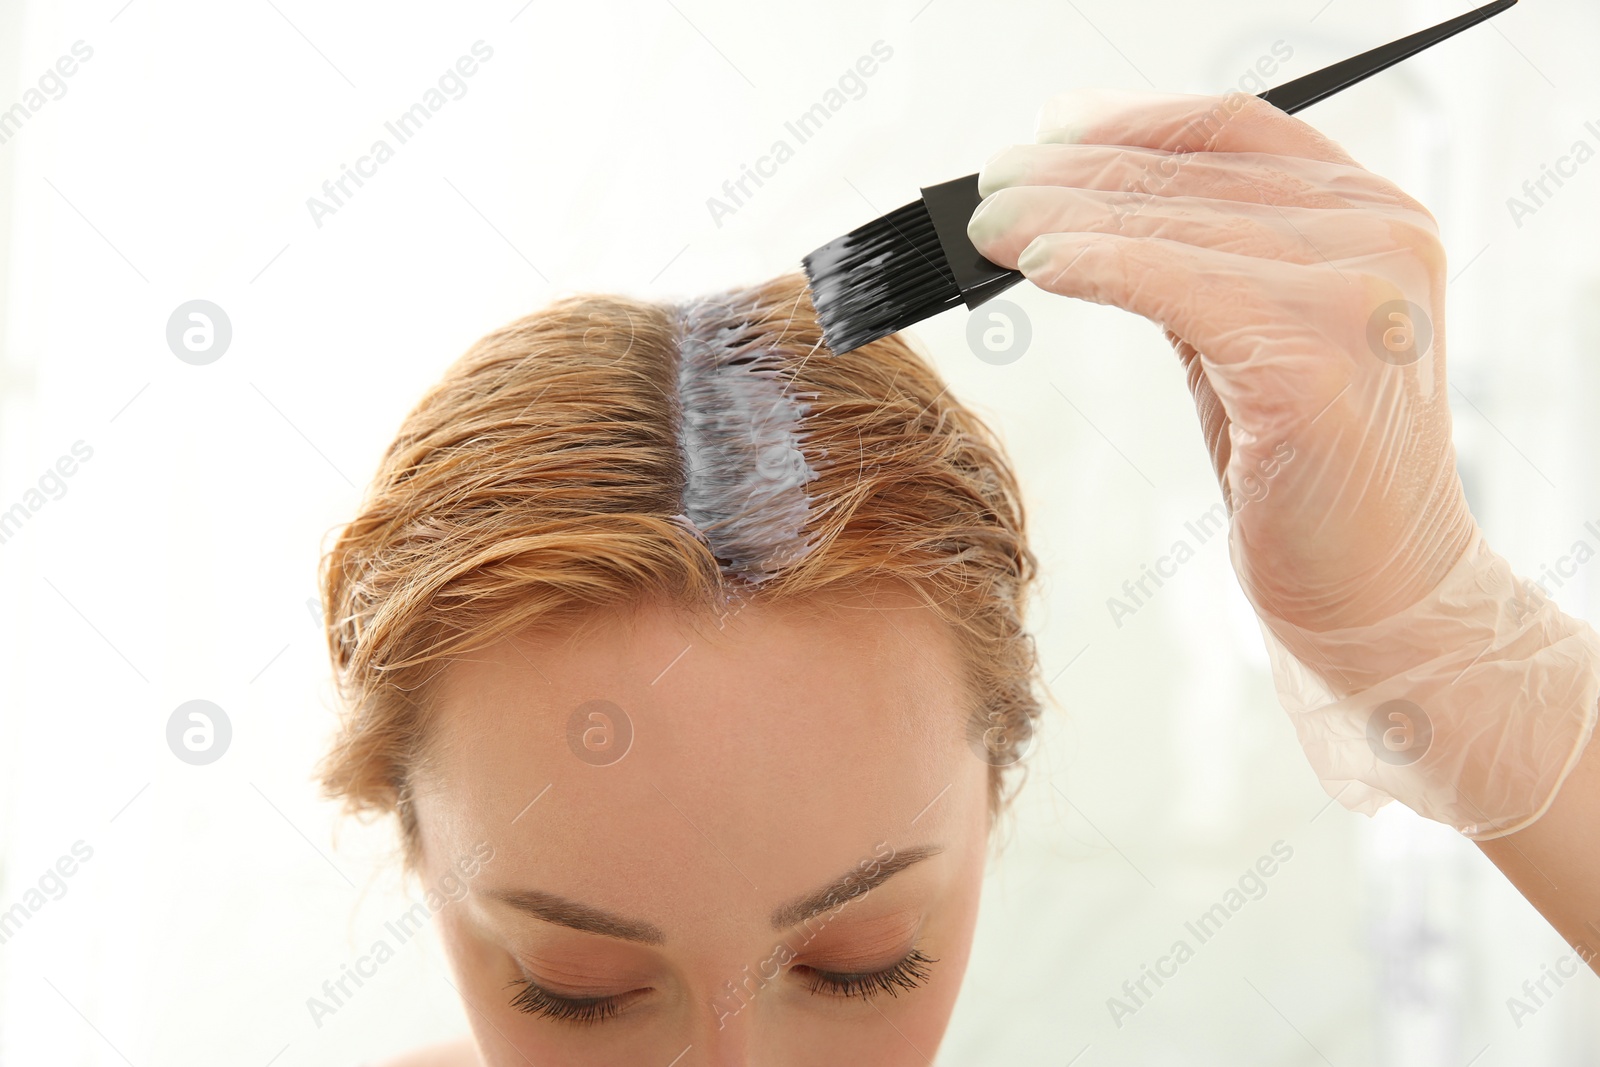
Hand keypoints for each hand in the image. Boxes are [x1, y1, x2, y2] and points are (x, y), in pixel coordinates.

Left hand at [967, 88, 1599, 838]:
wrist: (1382, 597)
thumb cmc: (1305, 476)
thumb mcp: (1252, 343)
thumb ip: (1204, 267)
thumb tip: (1083, 209)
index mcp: (1374, 218)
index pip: (1234, 130)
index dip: (1128, 122)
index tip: (1044, 132)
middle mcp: (1381, 237)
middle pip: (1194, 172)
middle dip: (1074, 172)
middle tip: (986, 184)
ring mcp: (1358, 296)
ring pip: (1177, 226)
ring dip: (1065, 215)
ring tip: (985, 224)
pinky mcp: (1317, 364)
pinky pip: (1181, 291)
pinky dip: (1102, 268)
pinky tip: (1039, 265)